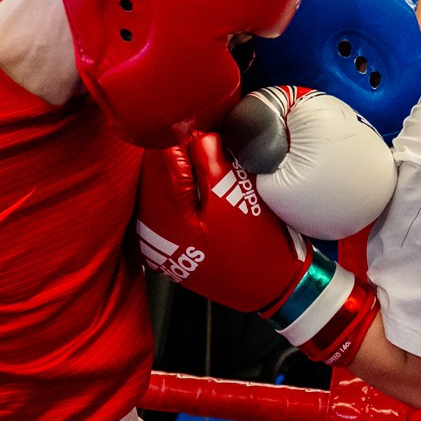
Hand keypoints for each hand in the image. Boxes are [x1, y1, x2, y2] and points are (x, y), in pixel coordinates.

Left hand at [136, 136, 379, 363]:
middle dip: (179, 153)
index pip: (157, 154)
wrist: (271, 289)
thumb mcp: (238, 194)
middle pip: (152, 171)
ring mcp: (155, 241)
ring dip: (179, 172)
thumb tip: (195, 132)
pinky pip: (163, 206)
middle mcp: (150, 230)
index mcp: (164, 216)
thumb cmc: (258, 248)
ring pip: (156, 187)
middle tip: (212, 150)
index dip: (181, 133)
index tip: (203, 130)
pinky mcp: (165, 246)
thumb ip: (210, 158)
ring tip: (211, 172)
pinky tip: (203, 194)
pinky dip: (179, 193)